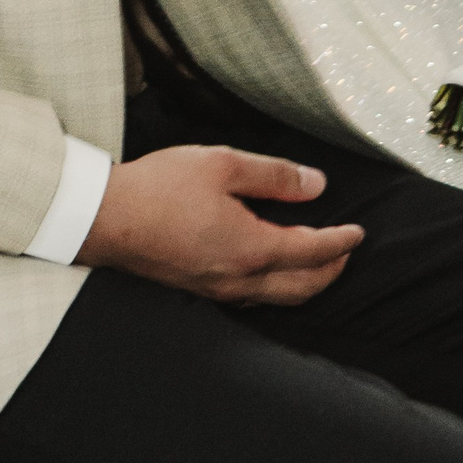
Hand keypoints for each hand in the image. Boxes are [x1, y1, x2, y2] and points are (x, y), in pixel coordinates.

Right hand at [80, 144, 363, 306]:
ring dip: (306, 282)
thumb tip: (316, 185)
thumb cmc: (159, 188)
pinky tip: (272, 270)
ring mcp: (218, 289)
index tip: (358, 232)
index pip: (312, 251)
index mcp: (251, 248)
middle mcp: (239, 278)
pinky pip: (253, 297)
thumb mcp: (222, 165)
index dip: (340, 242)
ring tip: (318, 262)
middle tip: (346, 250)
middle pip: (302, 286)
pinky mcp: (199, 289)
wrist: (104, 219)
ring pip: (279, 297)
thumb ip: (274, 176)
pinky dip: (278, 287)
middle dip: (331, 270)